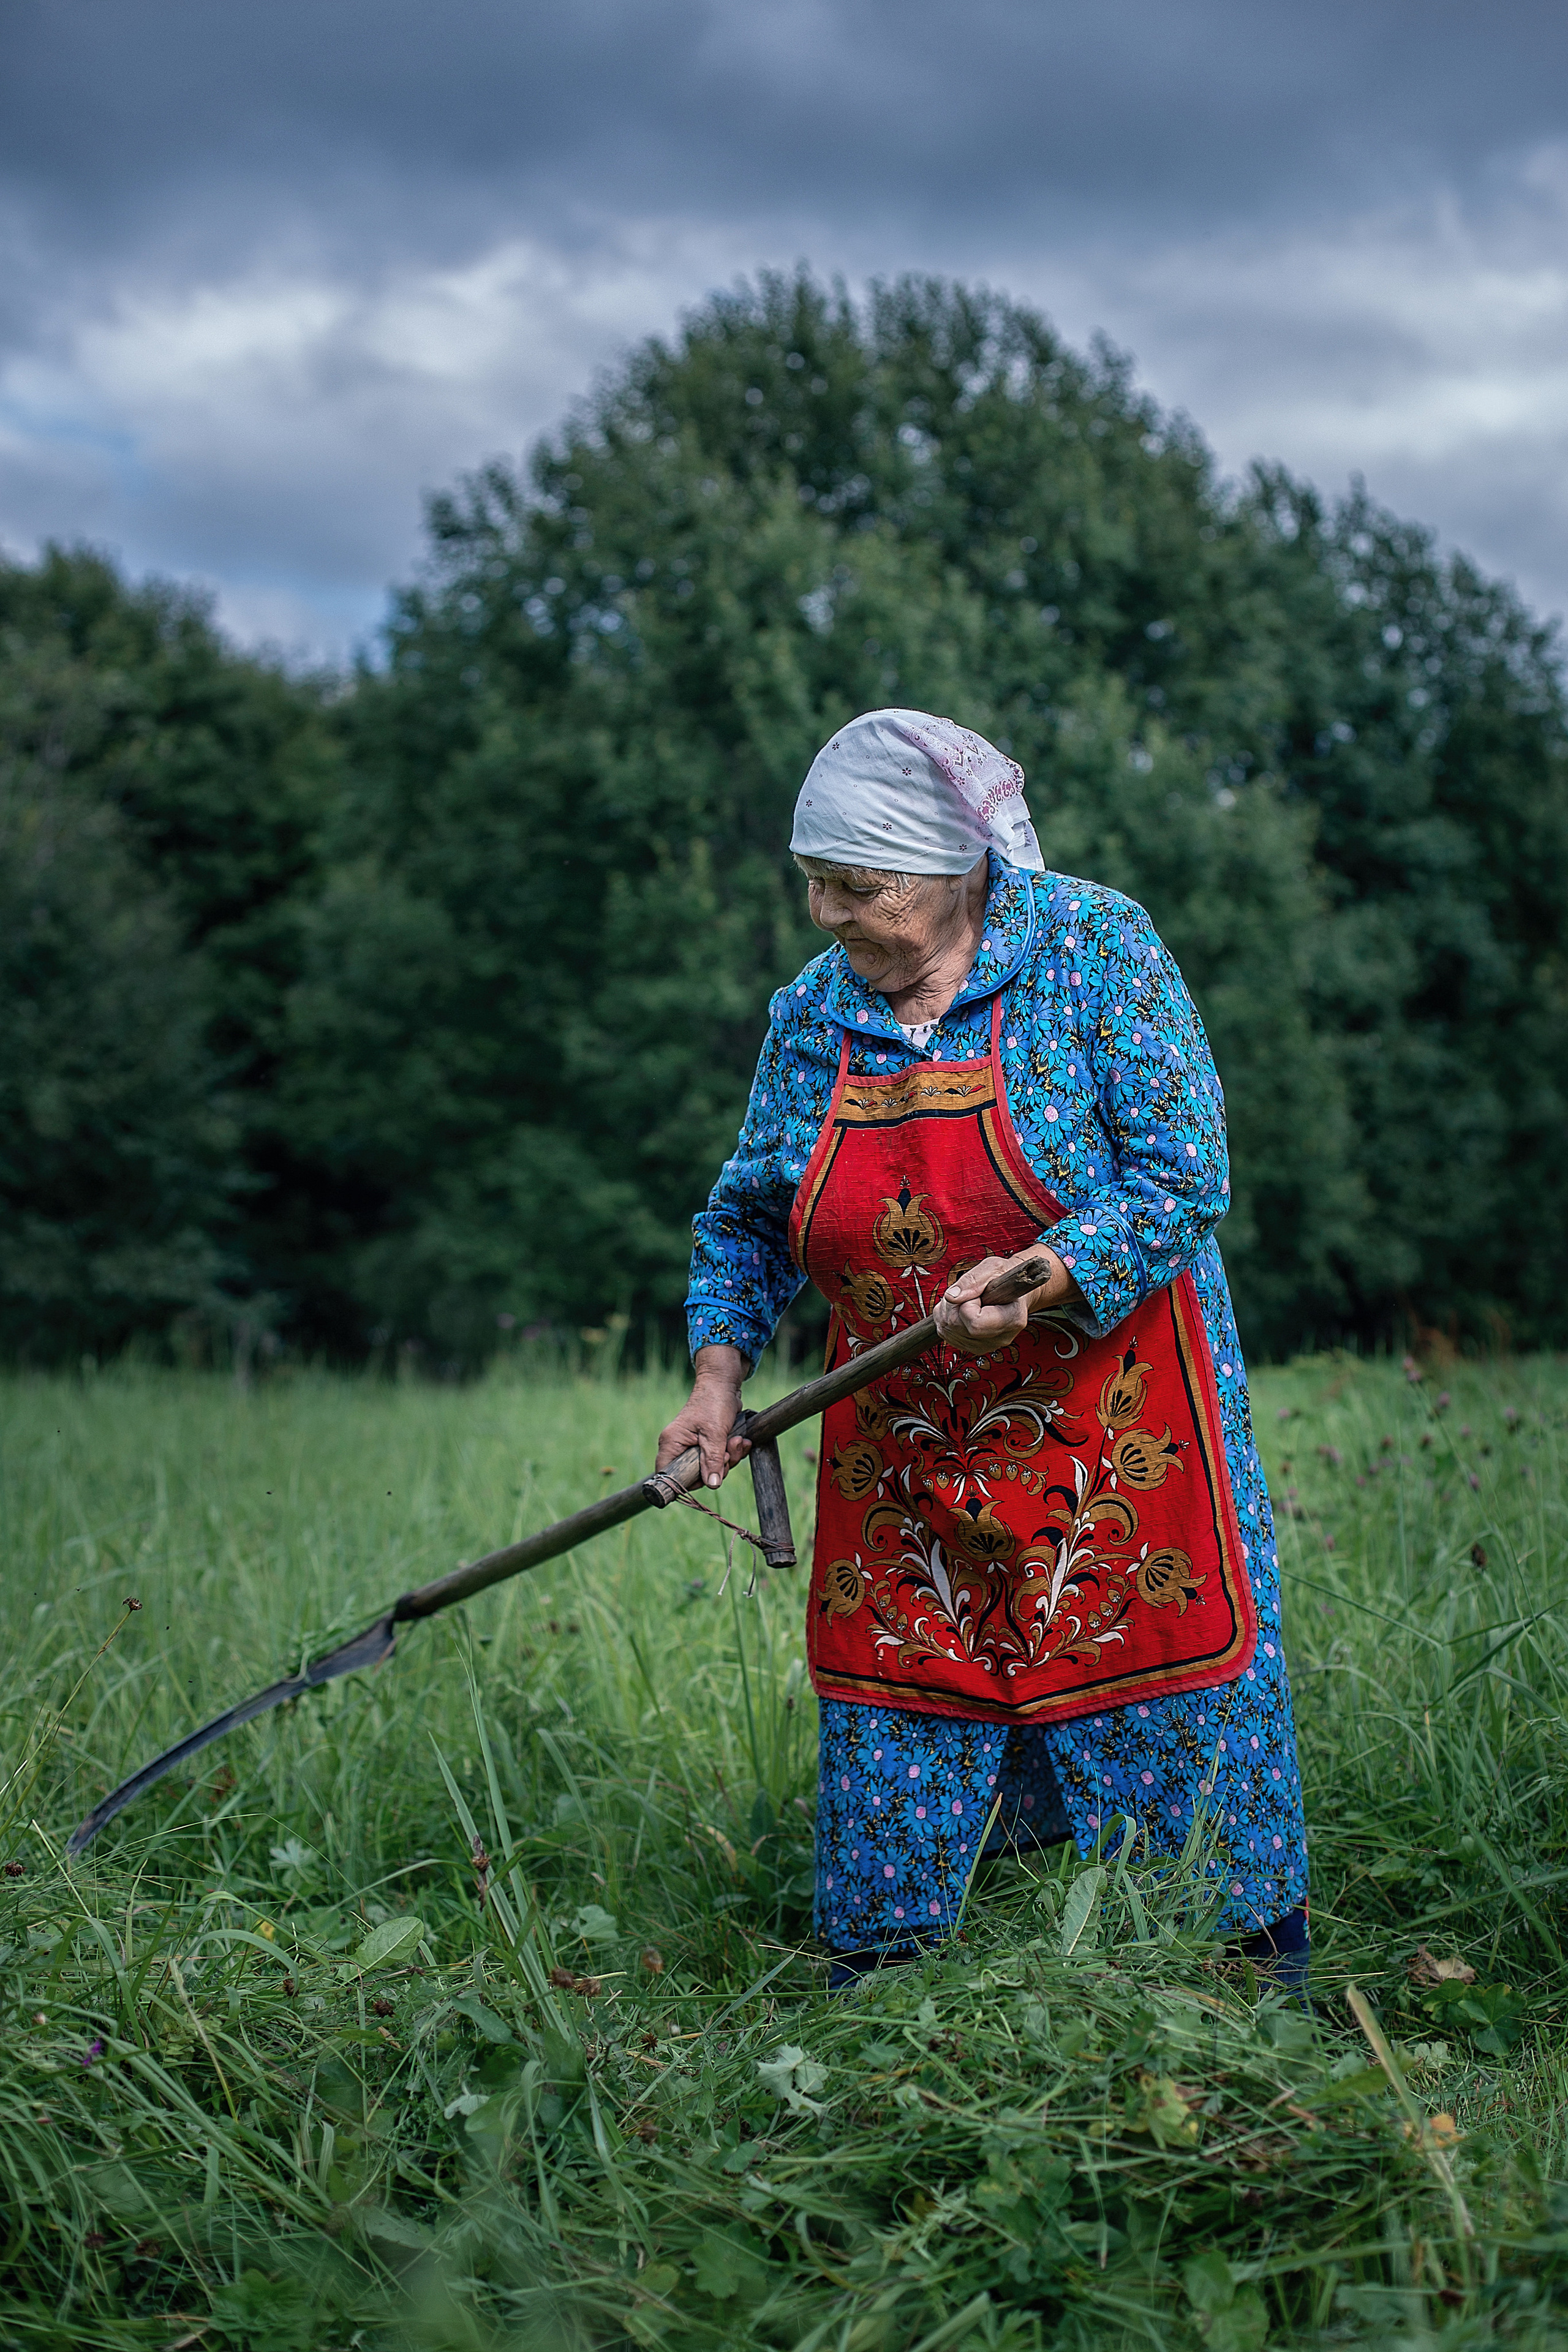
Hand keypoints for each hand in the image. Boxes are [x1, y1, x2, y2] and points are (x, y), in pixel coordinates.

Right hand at [655, 1344, 751, 1487]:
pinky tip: (740, 1441)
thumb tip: (713, 1484)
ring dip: (728, 1458)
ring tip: (738, 1441)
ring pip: (710, 1468)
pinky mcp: (706, 1444)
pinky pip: (718, 1459)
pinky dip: (731, 1452)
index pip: (669, 1475)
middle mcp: (679, 1446)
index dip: (687, 1482)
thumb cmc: (714, 1402)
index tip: (708, 1475)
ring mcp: (693, 1446)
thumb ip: (712, 1460)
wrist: (724, 1384)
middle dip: (717, 1467)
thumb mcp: (714, 1433)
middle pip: (694, 1474)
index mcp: (672, 1443)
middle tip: (727, 1452)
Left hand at [934, 1247, 1075, 1356]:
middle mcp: (1001, 1338)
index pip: (976, 1324)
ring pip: (948, 1330)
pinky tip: (960, 1309)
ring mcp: (987, 1345)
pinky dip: (946, 1317)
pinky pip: (945, 1334)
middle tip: (969, 1294)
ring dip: (948, 1310)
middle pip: (957, 1326)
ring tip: (966, 1300)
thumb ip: (972, 1280)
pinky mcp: (973, 1347)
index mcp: (1013, 1319)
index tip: (976, 1294)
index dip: (967, 1304)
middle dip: (954, 1305)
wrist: (1011, 1290)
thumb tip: (951, 1297)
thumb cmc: (1005, 1277)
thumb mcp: (993, 1268)